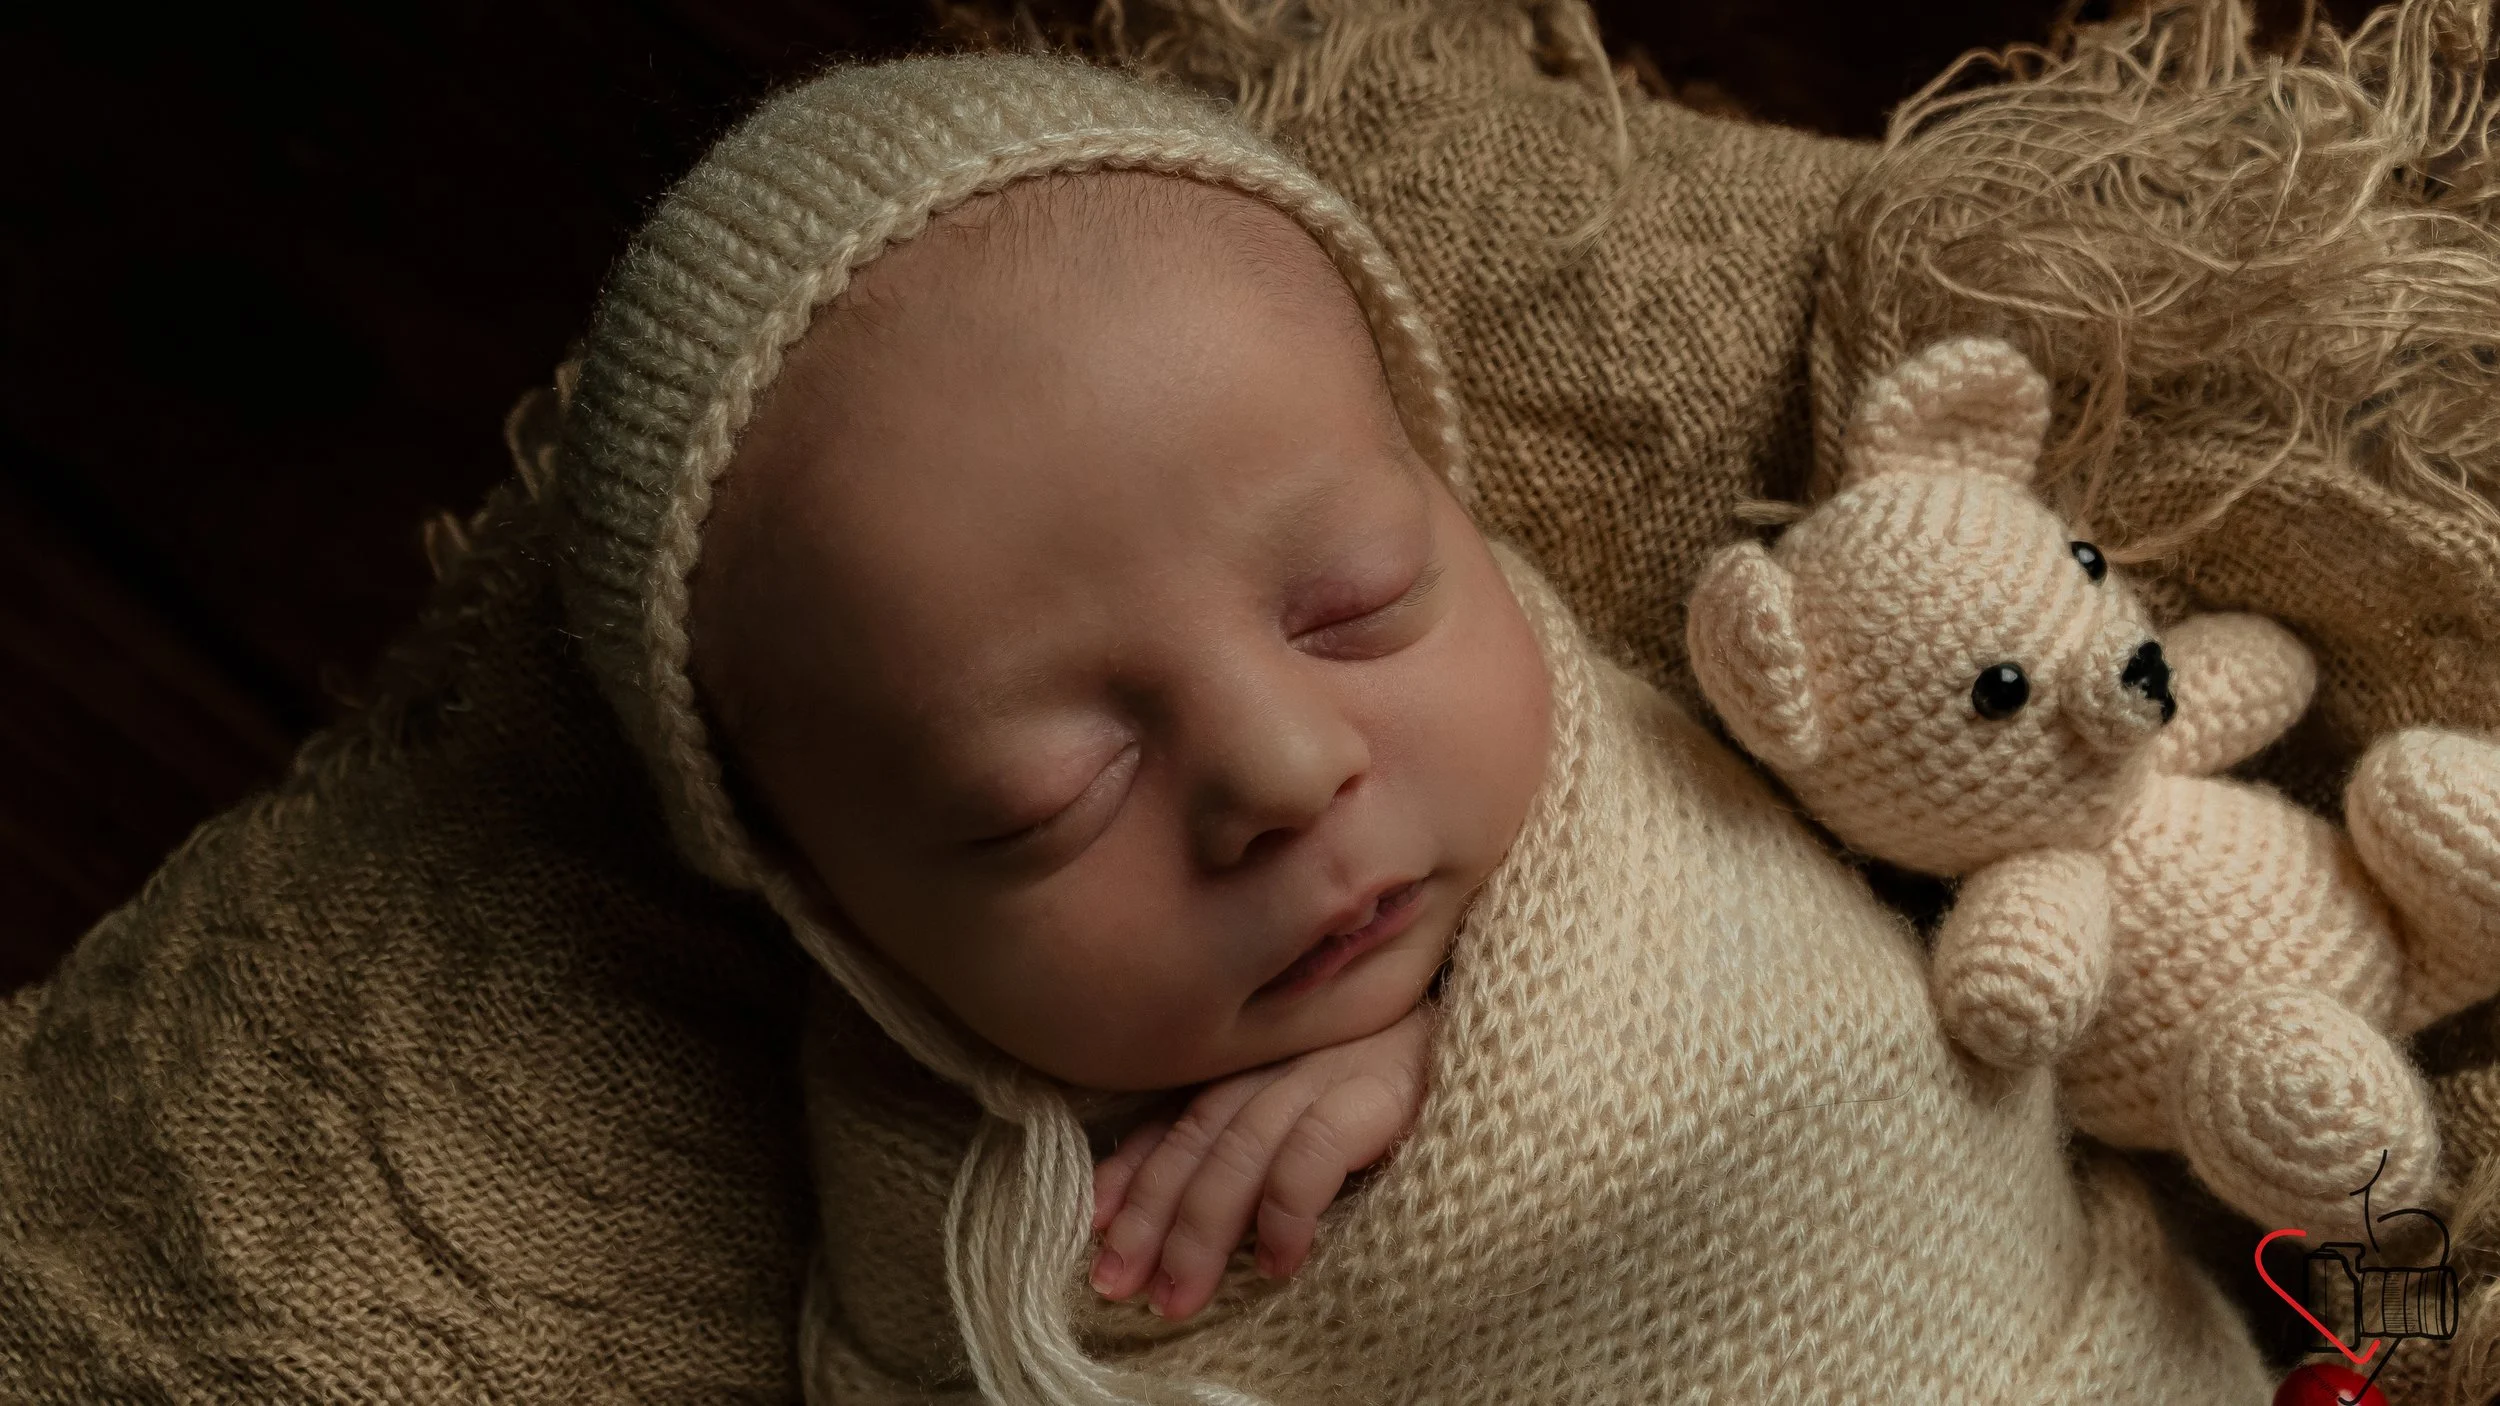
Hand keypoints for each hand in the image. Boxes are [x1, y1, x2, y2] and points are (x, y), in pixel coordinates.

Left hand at [1088, 1005, 1434, 1321]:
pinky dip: (1285, 1212)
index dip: (1132, 1171)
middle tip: (1114, 1283)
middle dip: (1150, 1215)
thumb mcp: (1334, 1101)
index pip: (1180, 1115)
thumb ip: (1275, 1135)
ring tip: (1175, 1296)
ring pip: (1239, 1150)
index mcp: (1266, 1063)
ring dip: (1200, 1229)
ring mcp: (1328, 1071)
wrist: (1512, 1030)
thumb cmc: (1425, 1079)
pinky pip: (1312, 1155)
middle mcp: (1284, 1061)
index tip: (1093, 1225)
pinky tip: (1276, 1266)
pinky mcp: (1380, 1090)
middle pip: (1196, 1137)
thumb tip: (1217, 1217)